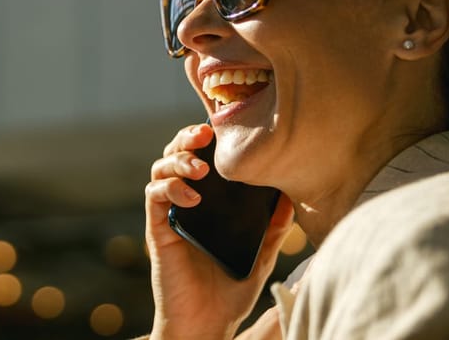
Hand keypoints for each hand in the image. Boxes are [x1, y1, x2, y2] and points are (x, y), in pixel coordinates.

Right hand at [144, 123, 293, 339]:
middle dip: (187, 137)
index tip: (224, 127)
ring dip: (177, 160)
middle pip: (176, 154)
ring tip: (198, 168)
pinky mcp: (158, 230)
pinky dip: (170, 189)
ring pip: (160, 170)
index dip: (207, 138)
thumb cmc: (230, 290)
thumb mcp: (261, 254)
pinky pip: (154, 198)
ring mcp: (169, 215)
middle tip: (204, 134)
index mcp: (209, 203)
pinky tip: (192, 198)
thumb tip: (293, 196)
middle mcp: (185, 203)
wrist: (206, 322)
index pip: (202, 158)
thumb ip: (273, 226)